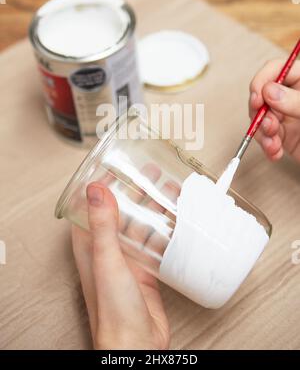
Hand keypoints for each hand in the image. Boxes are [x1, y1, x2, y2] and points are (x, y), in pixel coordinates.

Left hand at [72, 182, 169, 349]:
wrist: (135, 344)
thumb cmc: (114, 311)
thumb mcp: (108, 261)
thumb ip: (102, 225)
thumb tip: (94, 189)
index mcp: (89, 245)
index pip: (92, 205)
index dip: (104, 183)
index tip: (118, 166)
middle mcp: (106, 250)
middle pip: (121, 211)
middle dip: (135, 190)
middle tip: (151, 173)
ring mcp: (126, 260)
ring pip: (140, 224)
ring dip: (153, 206)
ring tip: (168, 189)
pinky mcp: (144, 270)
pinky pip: (154, 242)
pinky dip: (164, 228)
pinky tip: (176, 219)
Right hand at [249, 59, 299, 161]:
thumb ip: (296, 101)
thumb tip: (269, 91)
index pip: (278, 70)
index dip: (263, 80)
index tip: (258, 97)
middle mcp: (295, 97)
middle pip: (264, 95)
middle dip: (261, 112)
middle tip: (267, 124)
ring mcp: (290, 117)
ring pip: (262, 118)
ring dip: (262, 132)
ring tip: (273, 143)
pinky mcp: (287, 137)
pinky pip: (268, 138)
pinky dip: (268, 146)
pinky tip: (275, 153)